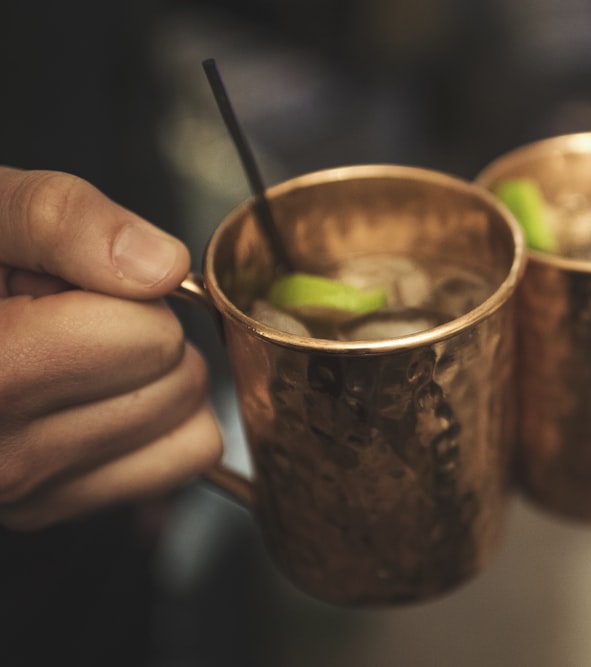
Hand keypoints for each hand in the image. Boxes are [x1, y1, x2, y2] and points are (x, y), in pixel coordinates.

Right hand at [0, 167, 221, 529]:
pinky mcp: (47, 509)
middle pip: (174, 381)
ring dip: (152, 377)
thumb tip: (160, 267)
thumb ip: (60, 219)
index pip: (145, 336)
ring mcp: (23, 494)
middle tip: (62, 315)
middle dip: (142, 332)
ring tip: (67, 352)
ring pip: (190, 428)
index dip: (122, 288)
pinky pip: (180, 460)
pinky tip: (88, 392)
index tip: (60, 283)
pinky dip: (160, 422)